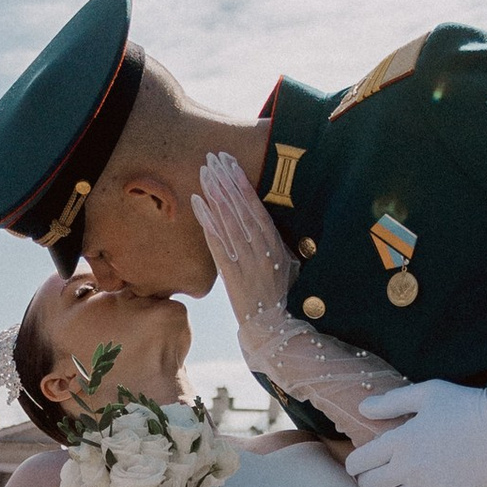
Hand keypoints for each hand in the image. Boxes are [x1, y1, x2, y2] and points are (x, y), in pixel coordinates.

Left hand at [190, 153, 294, 320]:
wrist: (275, 328)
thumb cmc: (283, 297)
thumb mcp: (289, 265)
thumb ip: (277, 242)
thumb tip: (265, 219)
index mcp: (276, 245)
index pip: (256, 208)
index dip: (243, 184)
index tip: (232, 163)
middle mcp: (261, 250)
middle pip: (240, 208)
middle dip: (226, 180)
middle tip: (214, 158)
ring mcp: (246, 262)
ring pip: (228, 221)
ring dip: (215, 193)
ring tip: (204, 171)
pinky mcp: (231, 275)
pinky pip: (216, 243)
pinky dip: (207, 221)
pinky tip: (197, 202)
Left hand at [344, 381, 486, 486]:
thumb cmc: (466, 405)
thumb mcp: (427, 393)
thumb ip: (392, 402)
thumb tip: (362, 408)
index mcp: (399, 440)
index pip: (358, 462)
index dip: (355, 464)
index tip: (360, 463)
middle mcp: (407, 468)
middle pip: (369, 485)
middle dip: (365, 481)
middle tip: (371, 479)